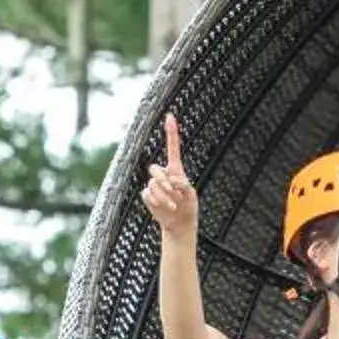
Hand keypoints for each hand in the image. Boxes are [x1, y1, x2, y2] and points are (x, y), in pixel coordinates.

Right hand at [141, 115, 200, 243]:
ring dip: (164, 195)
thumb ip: (181, 185)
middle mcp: (163, 175)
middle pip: (154, 169)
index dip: (170, 132)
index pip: (172, 148)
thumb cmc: (188, 205)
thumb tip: (169, 183)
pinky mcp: (148, 196)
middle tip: (172, 190)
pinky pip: (147, 194)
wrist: (180, 222)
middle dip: (162, 180)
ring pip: (152, 184)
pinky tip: (165, 207)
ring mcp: (154, 185)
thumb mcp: (190, 194)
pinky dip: (157, 202)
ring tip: (173, 204)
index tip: (170, 116)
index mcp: (176, 170)